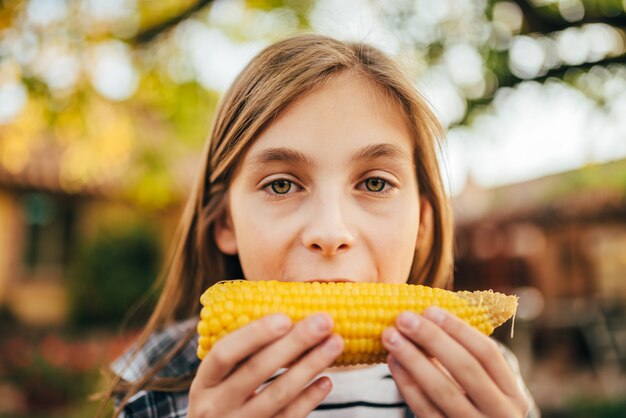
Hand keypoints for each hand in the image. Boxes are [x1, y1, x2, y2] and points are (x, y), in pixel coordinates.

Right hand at [189, 313, 343, 417]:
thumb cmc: (223, 398)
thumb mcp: (220, 378)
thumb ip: (243, 352)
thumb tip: (287, 309)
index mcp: (204, 382)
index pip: (225, 353)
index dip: (254, 335)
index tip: (285, 317)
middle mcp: (216, 406)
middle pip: (257, 371)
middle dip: (294, 343)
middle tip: (325, 321)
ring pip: (279, 395)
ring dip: (310, 365)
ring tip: (335, 343)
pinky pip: (289, 417)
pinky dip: (310, 398)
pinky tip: (326, 380)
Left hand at [381, 307, 528, 417]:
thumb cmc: (474, 407)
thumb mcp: (485, 389)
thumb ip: (466, 358)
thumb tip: (428, 315)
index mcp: (513, 395)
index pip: (488, 354)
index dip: (458, 329)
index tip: (429, 309)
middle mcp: (500, 414)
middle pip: (466, 369)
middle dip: (432, 339)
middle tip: (404, 317)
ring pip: (443, 391)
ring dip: (413, 358)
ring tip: (391, 336)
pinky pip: (424, 409)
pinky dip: (406, 383)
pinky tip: (393, 361)